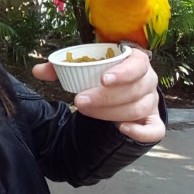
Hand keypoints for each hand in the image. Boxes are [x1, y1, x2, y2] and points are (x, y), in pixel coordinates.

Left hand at [32, 49, 165, 143]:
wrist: (118, 93)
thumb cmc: (102, 76)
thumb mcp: (86, 68)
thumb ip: (62, 69)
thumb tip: (38, 71)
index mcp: (137, 61)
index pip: (139, 64)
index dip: (124, 72)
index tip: (103, 79)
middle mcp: (148, 81)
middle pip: (135, 90)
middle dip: (105, 97)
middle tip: (79, 100)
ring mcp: (152, 102)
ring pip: (138, 109)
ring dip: (110, 112)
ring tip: (85, 110)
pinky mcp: (152, 122)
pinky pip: (155, 130)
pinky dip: (140, 132)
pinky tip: (121, 129)